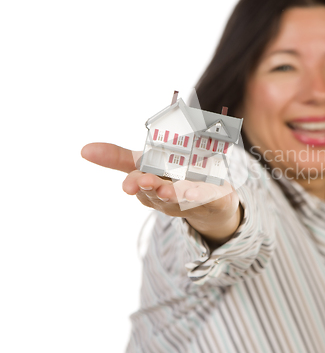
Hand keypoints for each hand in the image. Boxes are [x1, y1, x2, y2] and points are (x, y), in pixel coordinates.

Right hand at [81, 143, 241, 245]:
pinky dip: (199, 196)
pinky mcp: (212, 199)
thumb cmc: (174, 180)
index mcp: (151, 185)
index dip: (127, 176)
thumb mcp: (147, 165)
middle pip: (155, 192)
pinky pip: (206, 198)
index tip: (112, 171)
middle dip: (148, 186)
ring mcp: (190, 200)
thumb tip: (84, 149)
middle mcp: (167, 195)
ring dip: (172, 194)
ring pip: (179, 198)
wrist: (211, 203)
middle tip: (142, 181)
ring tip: (166, 190)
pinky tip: (193, 192)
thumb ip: (118, 158)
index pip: (137, 182)